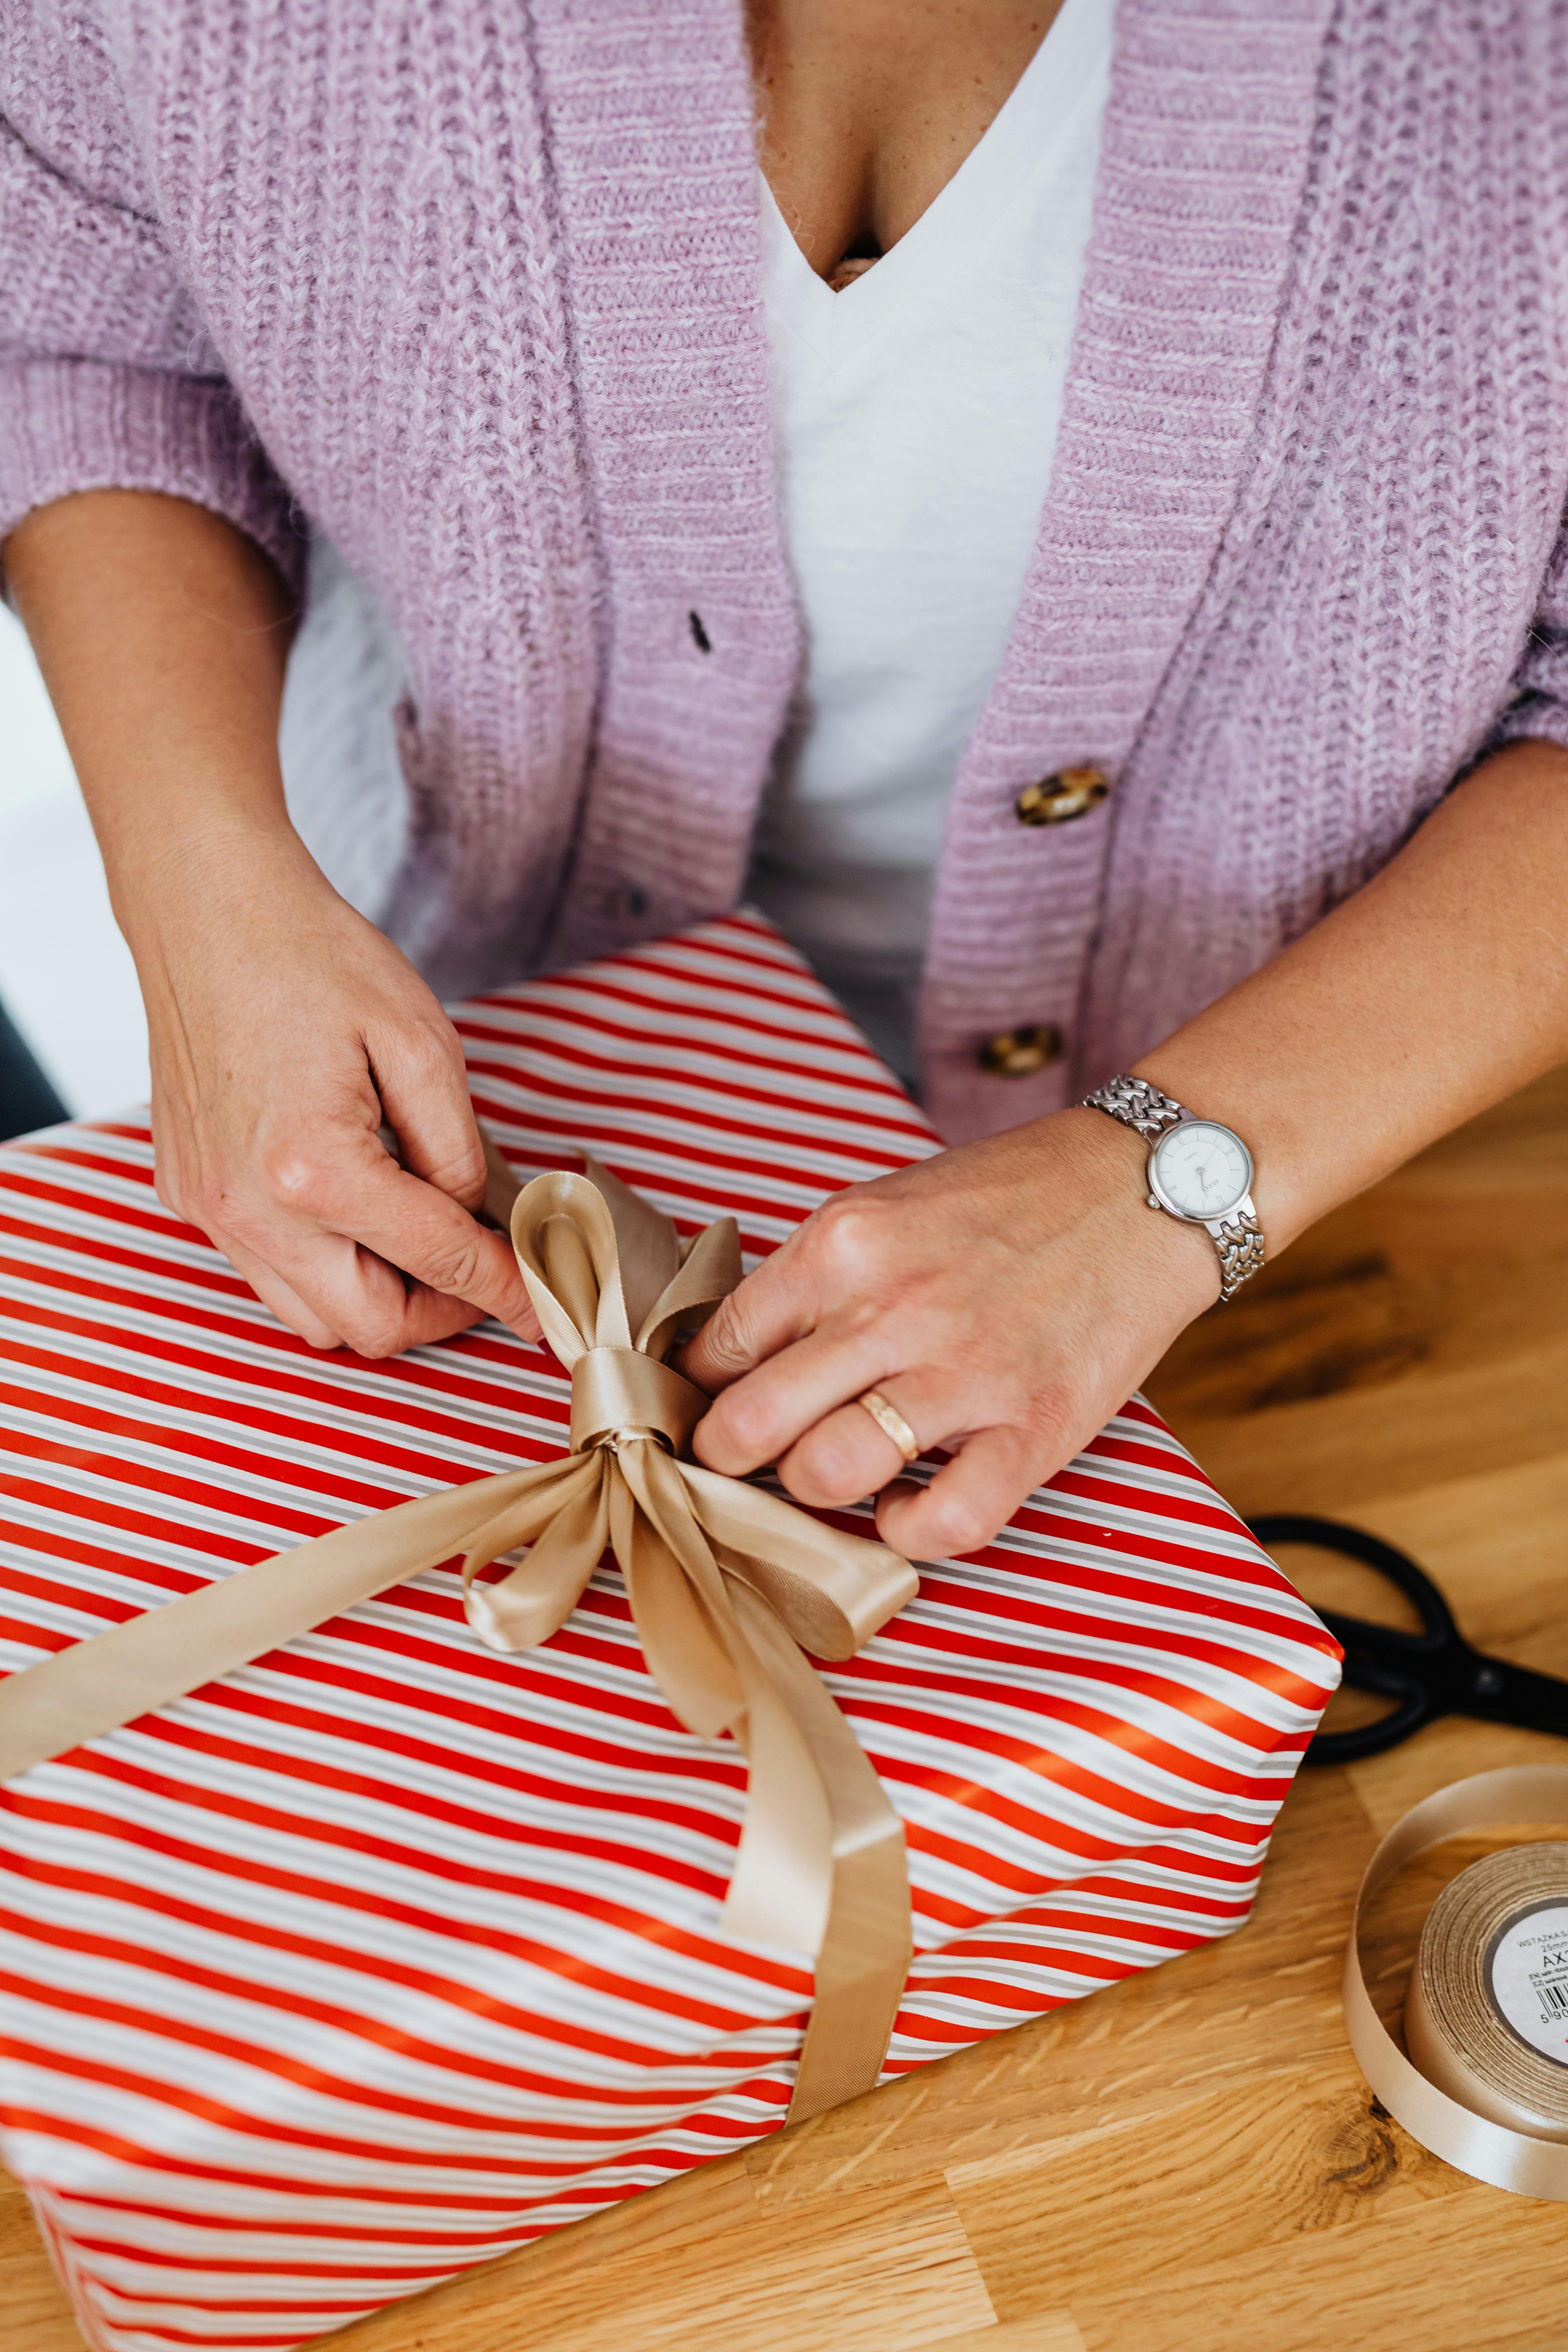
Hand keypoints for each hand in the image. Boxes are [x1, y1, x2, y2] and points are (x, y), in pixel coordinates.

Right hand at [136, 831, 536, 1354]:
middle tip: (484, 1268)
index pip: (439, 1261)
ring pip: (312, 1318)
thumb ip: (457, 1149)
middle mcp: (250, 1208)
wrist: (208, 909)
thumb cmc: (312, 958)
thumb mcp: (424, 1043)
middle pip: (369, 1327)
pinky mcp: (189, 1191)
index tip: (547, 1305)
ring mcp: (211, 1206)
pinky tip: (355, 1210)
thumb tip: (473, 1218)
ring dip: (378, 1298)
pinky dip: (322, 1264)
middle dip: (441, 1312)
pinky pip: (265, 1270)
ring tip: (421, 1242)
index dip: (508, 1288)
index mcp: (314, 1169)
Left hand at [679, 1109, 1219, 1560]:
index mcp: (844, 1244)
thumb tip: (735, 1358)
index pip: (720, 1346)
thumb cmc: (1010, 1200)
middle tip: (740, 1463)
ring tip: (829, 1475)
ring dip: (811, 1491)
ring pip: (827, 1473)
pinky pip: (944, 1520)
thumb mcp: (885, 1208)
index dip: (699, 1394)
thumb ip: (813, 1279)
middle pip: (751, 1422)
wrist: (1145, 1188)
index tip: (707, 1411)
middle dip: (726, 1458)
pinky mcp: (1035, 1426)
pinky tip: (904, 1508)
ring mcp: (964, 1372)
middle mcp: (891, 1307)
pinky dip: (906, 1533)